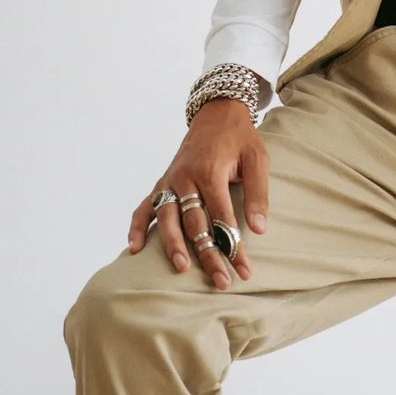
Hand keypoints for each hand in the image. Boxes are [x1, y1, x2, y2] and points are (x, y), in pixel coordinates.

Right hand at [126, 98, 269, 290]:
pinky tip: (134, 249)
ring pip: (167, 218)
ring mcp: (170, 180)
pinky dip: (137, 227)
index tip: (243, 269)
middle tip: (220, 281)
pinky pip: (145, 207)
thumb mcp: (257, 159)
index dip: (233, 245)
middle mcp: (186, 178)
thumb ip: (257, 193)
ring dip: (173, 245)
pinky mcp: (162, 182)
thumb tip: (260, 228)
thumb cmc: (240, 138)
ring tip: (181, 268)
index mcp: (210, 171)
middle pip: (195, 223)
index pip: (223, 217)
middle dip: (208, 254)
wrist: (217, 113)